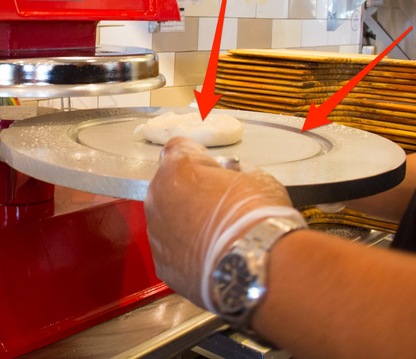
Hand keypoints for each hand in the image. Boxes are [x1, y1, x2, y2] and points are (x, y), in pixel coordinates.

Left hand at [144, 137, 302, 310]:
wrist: (259, 268)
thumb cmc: (259, 219)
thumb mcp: (256, 177)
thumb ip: (233, 170)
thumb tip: (232, 174)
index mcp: (177, 168)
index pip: (177, 148)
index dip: (197, 155)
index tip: (210, 166)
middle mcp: (158, 197)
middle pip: (168, 184)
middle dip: (190, 190)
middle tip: (219, 204)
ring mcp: (157, 232)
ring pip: (167, 218)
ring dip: (185, 221)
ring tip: (217, 234)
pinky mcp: (162, 263)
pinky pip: (171, 250)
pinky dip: (186, 251)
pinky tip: (210, 255)